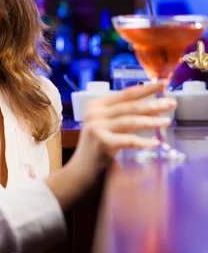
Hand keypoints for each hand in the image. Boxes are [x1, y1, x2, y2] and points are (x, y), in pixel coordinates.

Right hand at [46, 81, 176, 210]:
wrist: (81, 169)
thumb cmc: (98, 147)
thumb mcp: (108, 126)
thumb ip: (124, 115)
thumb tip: (154, 108)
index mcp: (97, 105)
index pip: (125, 94)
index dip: (145, 88)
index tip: (163, 83)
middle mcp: (94, 113)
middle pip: (130, 106)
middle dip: (153, 104)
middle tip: (172, 103)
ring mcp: (96, 127)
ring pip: (130, 121)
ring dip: (151, 121)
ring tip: (167, 121)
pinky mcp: (101, 142)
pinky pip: (128, 140)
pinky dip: (143, 142)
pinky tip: (154, 144)